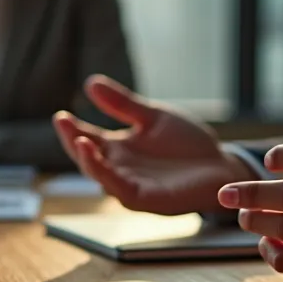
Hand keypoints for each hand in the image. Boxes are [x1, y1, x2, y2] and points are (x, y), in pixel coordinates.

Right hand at [52, 75, 255, 214]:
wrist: (221, 164)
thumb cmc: (188, 144)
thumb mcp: (153, 117)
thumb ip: (123, 104)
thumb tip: (90, 83)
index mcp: (120, 150)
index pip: (88, 139)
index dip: (72, 129)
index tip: (60, 115)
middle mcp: (120, 169)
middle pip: (88, 158)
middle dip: (73, 142)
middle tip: (63, 123)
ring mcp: (131, 185)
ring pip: (100, 175)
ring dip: (87, 160)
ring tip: (80, 140)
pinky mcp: (146, 199)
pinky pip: (120, 189)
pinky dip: (107, 175)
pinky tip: (102, 159)